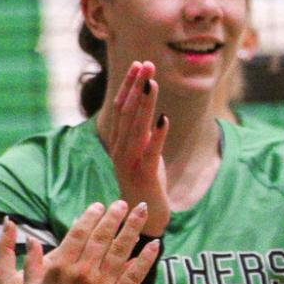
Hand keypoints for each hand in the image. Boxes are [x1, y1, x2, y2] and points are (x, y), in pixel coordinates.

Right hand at [29, 201, 159, 283]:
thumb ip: (32, 263)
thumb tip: (30, 239)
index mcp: (61, 267)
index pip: (79, 233)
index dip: (91, 216)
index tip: (99, 206)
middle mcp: (82, 272)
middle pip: (102, 236)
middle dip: (114, 216)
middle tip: (123, 203)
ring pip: (121, 249)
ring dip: (132, 227)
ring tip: (140, 211)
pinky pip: (135, 274)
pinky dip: (146, 258)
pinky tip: (155, 244)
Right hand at [103, 61, 169, 234]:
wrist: (142, 219)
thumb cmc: (145, 183)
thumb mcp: (143, 153)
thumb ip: (143, 133)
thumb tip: (150, 110)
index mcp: (118, 142)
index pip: (122, 107)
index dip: (129, 85)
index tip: (139, 64)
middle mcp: (120, 149)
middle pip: (127, 112)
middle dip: (136, 86)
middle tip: (146, 64)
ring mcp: (130, 163)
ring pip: (136, 128)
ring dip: (145, 104)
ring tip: (153, 83)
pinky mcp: (144, 175)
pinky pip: (151, 152)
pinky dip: (158, 135)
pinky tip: (165, 118)